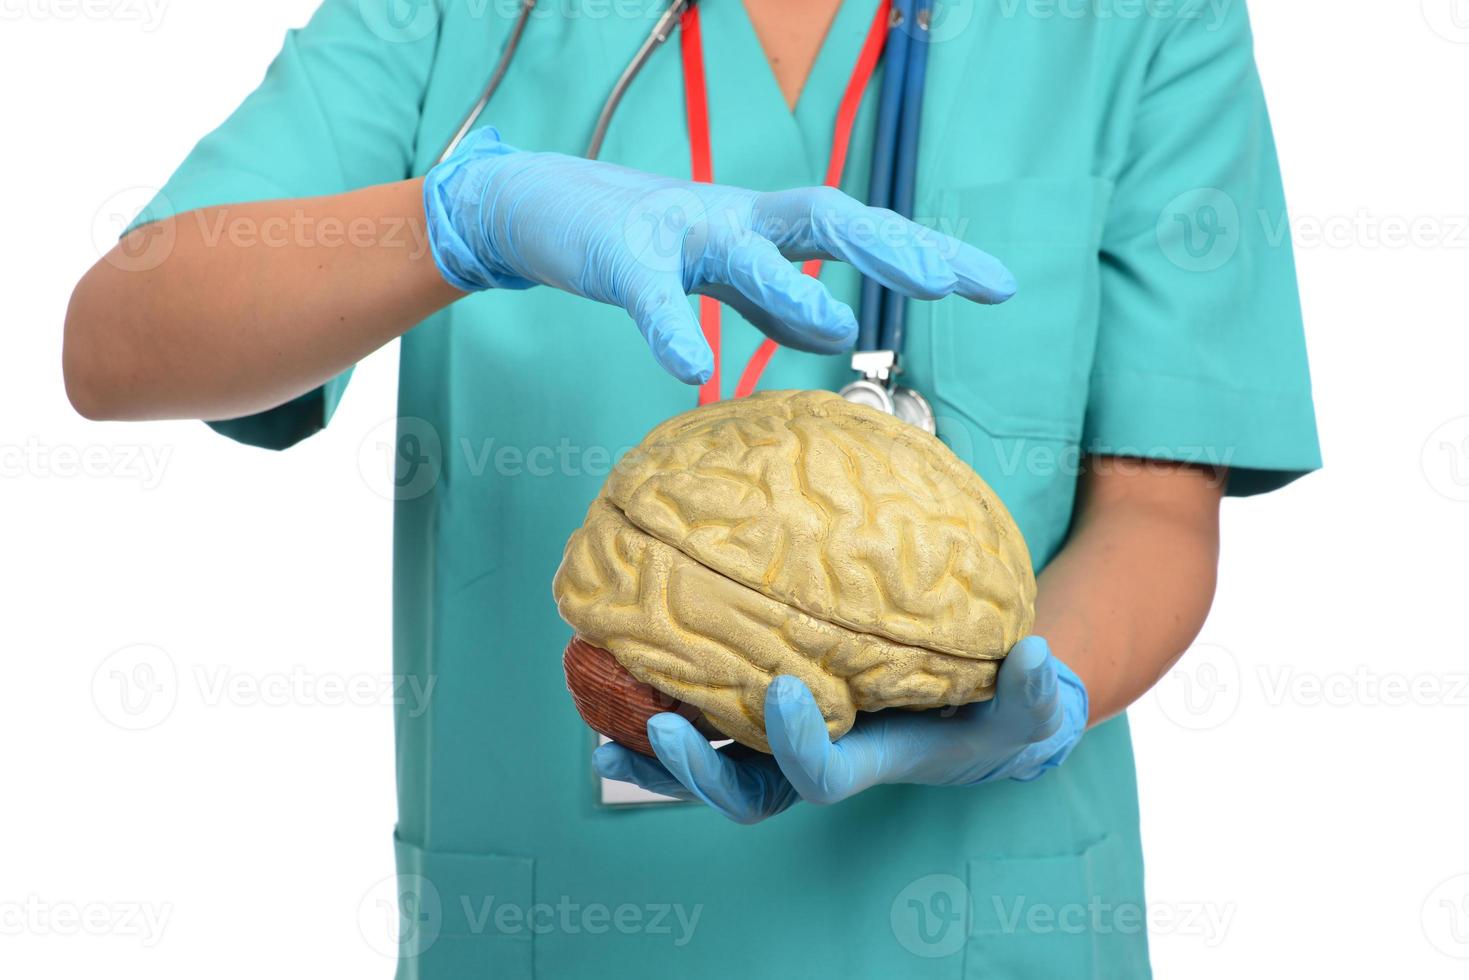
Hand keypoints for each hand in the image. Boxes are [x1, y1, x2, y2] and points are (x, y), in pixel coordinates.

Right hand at [422, 128, 1016, 383]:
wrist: (537, 204)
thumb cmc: (640, 239)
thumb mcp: (719, 272)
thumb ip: (773, 300)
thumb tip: (835, 338)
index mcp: (766, 225)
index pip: (862, 230)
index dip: (927, 254)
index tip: (998, 286)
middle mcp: (735, 216)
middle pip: (826, 215)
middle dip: (889, 246)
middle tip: (946, 283)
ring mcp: (678, 229)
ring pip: (744, 250)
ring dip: (791, 289)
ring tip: (840, 328)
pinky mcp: (618, 255)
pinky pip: (649, 295)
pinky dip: (670, 328)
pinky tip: (690, 368)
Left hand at [594, 636, 1087, 823]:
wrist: (974, 706)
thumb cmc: (1002, 709)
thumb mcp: (1033, 706)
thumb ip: (1039, 693)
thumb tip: (1037, 659)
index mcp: (869, 760)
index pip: (819, 775)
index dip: (793, 746)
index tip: (779, 692)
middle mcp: (817, 757)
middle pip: (744, 789)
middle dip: (696, 772)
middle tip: (658, 725)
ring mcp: (786, 735)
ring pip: (712, 759)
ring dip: (657, 747)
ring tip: (602, 720)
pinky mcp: (770, 702)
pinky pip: (709, 712)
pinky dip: (664, 701)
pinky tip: (621, 667)